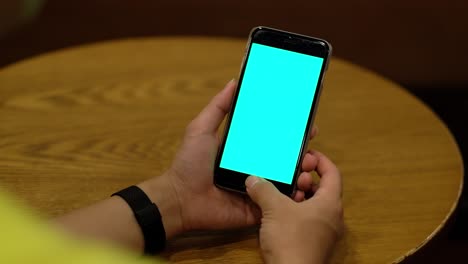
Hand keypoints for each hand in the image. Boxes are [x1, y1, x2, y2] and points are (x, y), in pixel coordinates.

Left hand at [140, 79, 318, 236]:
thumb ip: (218, 107)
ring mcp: (258, 188)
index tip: (307, 124)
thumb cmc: (189, 163)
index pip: (273, 137)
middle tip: (311, 149)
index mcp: (244, 149)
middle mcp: (254, 166)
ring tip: (308, 167)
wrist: (181, 200)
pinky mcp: (257, 207)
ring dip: (302, 173)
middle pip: (285, 158)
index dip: (290, 131)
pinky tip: (303, 189)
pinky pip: (279, 203)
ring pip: (287, 180)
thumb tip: (235, 81)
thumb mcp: (201, 129)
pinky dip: (294, 197)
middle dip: (303, 152)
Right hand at [245, 151, 343, 263]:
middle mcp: (332, 216)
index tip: (306, 154)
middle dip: (305, 178)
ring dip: (298, 196)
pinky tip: (277, 213)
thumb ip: (264, 189)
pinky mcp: (314, 243)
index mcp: (330, 203)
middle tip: (289, 175)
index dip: (321, 160)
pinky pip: (308, 220)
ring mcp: (324, 232)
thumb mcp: (274, 209)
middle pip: (323, 188)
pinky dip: (295, 211)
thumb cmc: (291, 240)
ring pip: (314, 205)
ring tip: (280, 193)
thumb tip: (253, 179)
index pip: (332, 173)